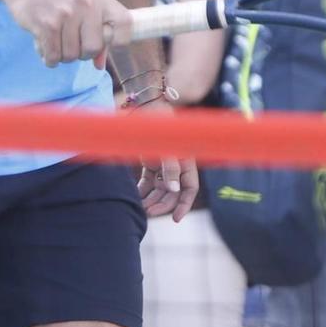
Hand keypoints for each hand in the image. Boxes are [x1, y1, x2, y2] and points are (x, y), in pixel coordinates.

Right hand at [5, 0, 131, 66]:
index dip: (119, 41)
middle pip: (93, 48)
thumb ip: (97, 35)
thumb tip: (100, 65)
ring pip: (71, 56)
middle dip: (81, 53)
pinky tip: (44, 44)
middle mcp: (86, 3)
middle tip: (71, 42)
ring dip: (62, 55)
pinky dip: (48, 57)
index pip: (125, 24)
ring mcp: (66, 13)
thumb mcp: (84, 8)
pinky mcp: (47, 24)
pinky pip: (53, 57)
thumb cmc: (60, 0)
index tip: (107, 45)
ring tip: (56, 39)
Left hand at [127, 97, 200, 221]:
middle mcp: (177, 165)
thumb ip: (170, 169)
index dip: (184, 205)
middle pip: (173, 192)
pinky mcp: (150, 161)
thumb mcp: (165, 147)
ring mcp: (163, 164)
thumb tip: (173, 190)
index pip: (190, 189)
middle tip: (148, 212)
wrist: (144, 107)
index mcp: (186, 162)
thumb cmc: (158, 125)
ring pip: (160, 188)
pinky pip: (148, 181)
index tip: (176, 219)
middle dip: (162, 204)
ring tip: (140, 207)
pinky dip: (143, 190)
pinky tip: (135, 197)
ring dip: (152, 199)